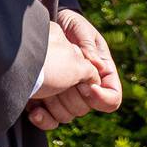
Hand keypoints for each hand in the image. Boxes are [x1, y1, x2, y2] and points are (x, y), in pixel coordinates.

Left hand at [28, 11, 121, 130]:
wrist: (44, 26)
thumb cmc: (68, 24)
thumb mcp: (80, 30)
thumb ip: (89, 47)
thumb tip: (99, 68)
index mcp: (101, 74)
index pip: (112, 97)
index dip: (102, 97)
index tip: (88, 86)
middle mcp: (85, 88)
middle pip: (87, 109)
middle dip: (74, 97)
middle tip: (62, 78)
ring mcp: (66, 96)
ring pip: (68, 116)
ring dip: (55, 105)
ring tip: (45, 86)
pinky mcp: (47, 101)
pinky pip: (50, 121)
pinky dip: (43, 118)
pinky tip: (34, 109)